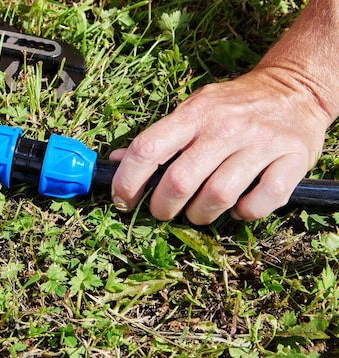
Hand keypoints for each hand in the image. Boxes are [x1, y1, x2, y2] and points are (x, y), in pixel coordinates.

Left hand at [110, 69, 329, 223]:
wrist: (295, 89)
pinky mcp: (292, 159)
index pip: (147, 148)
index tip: (123, 200)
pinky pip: (261, 202)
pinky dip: (245, 214)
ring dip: (200, 215)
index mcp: (193, 114)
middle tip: (164, 211)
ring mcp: (260, 143)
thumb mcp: (192, 110)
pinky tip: (239, 208)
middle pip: (179, 181)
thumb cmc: (233, 106)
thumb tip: (115, 160)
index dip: (127, 181)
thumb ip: (158, 138)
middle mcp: (225, 127)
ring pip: (218, 197)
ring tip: (199, 212)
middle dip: (163, 208)